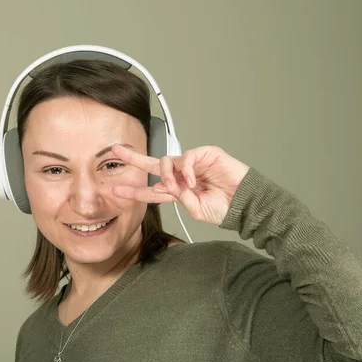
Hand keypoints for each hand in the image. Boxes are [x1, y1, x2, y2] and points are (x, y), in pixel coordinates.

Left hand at [111, 144, 249, 224]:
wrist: (245, 204)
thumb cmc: (224, 208)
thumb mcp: (196, 210)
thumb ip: (179, 198)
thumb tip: (165, 186)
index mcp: (179, 190)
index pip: (152, 189)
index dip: (134, 190)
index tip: (116, 190)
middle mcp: (182, 175)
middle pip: (153, 164)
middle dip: (133, 158)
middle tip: (116, 151)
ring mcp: (193, 164)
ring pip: (167, 161)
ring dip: (166, 175)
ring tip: (175, 187)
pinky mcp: (205, 154)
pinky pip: (186, 157)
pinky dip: (185, 169)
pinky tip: (191, 180)